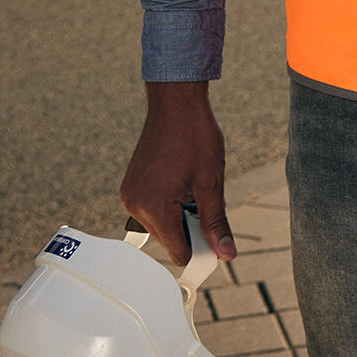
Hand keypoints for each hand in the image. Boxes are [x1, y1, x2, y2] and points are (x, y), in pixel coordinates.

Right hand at [118, 81, 235, 265]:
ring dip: (179, 215)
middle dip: (189, 228)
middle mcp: (135, 205)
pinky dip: (168, 204)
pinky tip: (179, 181)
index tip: (214, 239)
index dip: (200, 250)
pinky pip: (151, 210)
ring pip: (160, 226)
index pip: (178, 252)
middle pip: (168, 240)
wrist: (176, 104)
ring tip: (190, 185)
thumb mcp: (212, 182)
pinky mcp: (130, 187)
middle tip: (204, 198)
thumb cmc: (195, 136)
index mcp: (155, 207)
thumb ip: (216, 223)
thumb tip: (226, 253)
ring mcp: (129, 196)